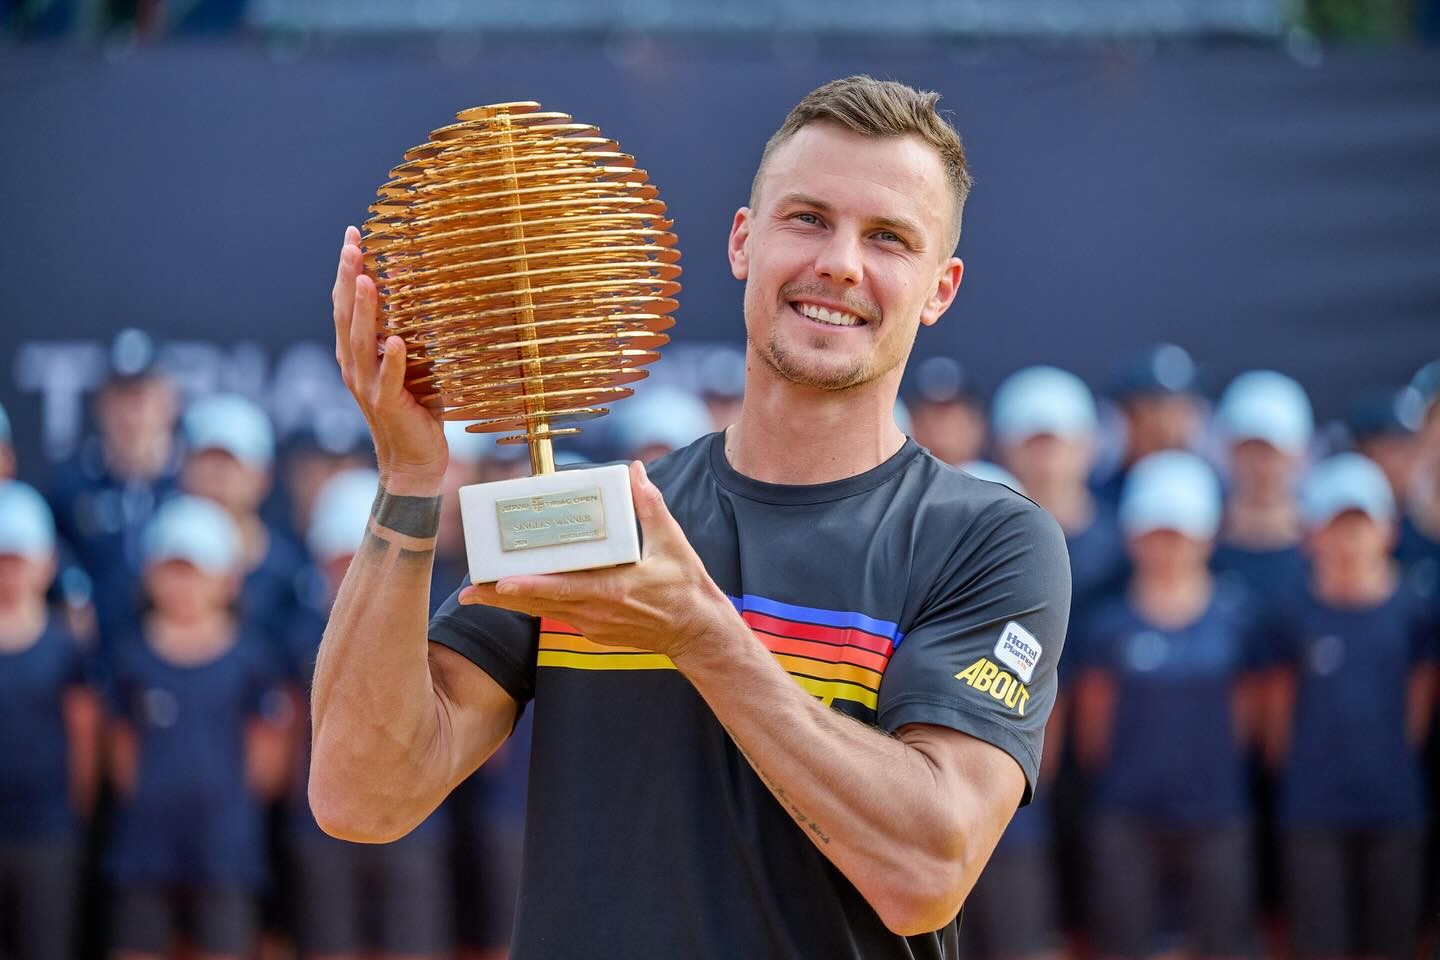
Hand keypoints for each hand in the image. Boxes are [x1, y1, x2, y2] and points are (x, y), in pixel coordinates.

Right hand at [331, 225, 446, 490]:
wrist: (412, 461)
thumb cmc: (415, 409)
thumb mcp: (409, 364)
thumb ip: (405, 333)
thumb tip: (416, 292)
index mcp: (355, 354)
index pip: (345, 305)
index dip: (346, 272)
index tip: (353, 237)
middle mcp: (353, 367)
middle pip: (346, 315)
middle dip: (349, 278)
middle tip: (353, 244)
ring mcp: (367, 387)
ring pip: (362, 342)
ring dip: (366, 310)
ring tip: (369, 279)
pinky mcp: (387, 405)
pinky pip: (389, 379)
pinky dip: (392, 360)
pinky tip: (397, 341)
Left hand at [460, 461, 740, 660]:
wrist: (697, 632)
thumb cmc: (686, 586)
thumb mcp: (672, 543)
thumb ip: (650, 506)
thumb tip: (635, 470)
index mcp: (613, 590)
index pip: (563, 589)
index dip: (529, 588)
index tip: (499, 583)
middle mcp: (597, 612)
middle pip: (540, 606)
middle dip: (502, 599)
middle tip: (469, 591)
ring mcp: (594, 626)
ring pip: (544, 613)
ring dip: (511, 604)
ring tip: (479, 594)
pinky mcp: (594, 632)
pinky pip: (558, 616)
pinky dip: (536, 606)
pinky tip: (514, 596)